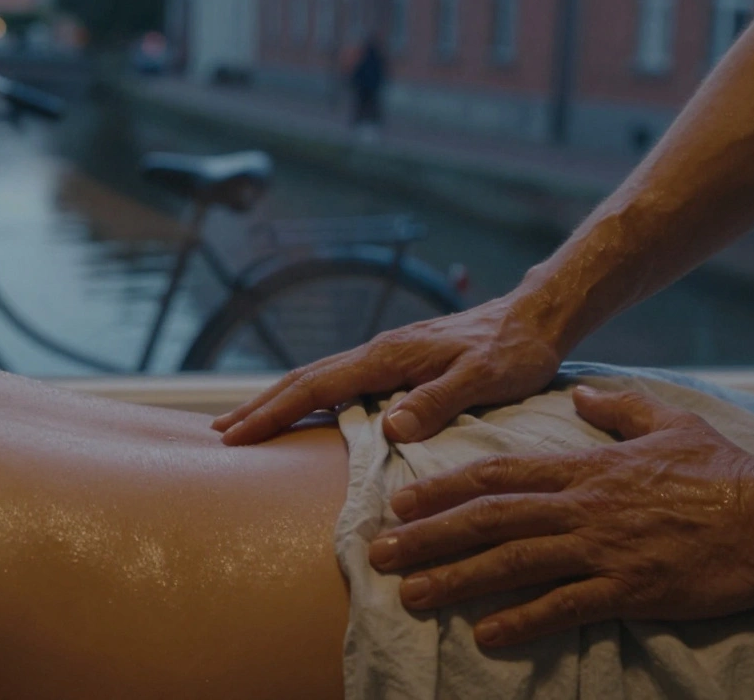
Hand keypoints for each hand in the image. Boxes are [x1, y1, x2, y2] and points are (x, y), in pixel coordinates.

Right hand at [211, 296, 563, 444]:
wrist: (534, 316)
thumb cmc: (513, 350)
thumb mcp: (484, 379)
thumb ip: (438, 402)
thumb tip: (390, 428)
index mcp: (388, 357)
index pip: (316, 388)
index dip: (274, 413)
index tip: (237, 437)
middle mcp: (378, 352)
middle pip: (304, 380)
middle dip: (259, 407)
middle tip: (219, 434)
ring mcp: (385, 354)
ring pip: (317, 378)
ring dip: (278, 400)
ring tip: (245, 423)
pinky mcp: (396, 360)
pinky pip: (338, 381)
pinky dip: (307, 397)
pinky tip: (304, 412)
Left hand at [367, 387, 753, 647]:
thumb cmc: (721, 469)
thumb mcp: (665, 421)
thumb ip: (616, 406)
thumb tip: (582, 390)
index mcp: (584, 468)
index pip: (498, 474)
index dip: (444, 489)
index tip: (400, 501)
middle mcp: (581, 506)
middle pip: (489, 519)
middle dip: (427, 536)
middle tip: (378, 553)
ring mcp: (602, 548)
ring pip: (512, 563)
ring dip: (456, 579)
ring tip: (411, 595)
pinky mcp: (629, 588)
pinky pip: (564, 606)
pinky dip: (522, 621)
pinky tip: (486, 635)